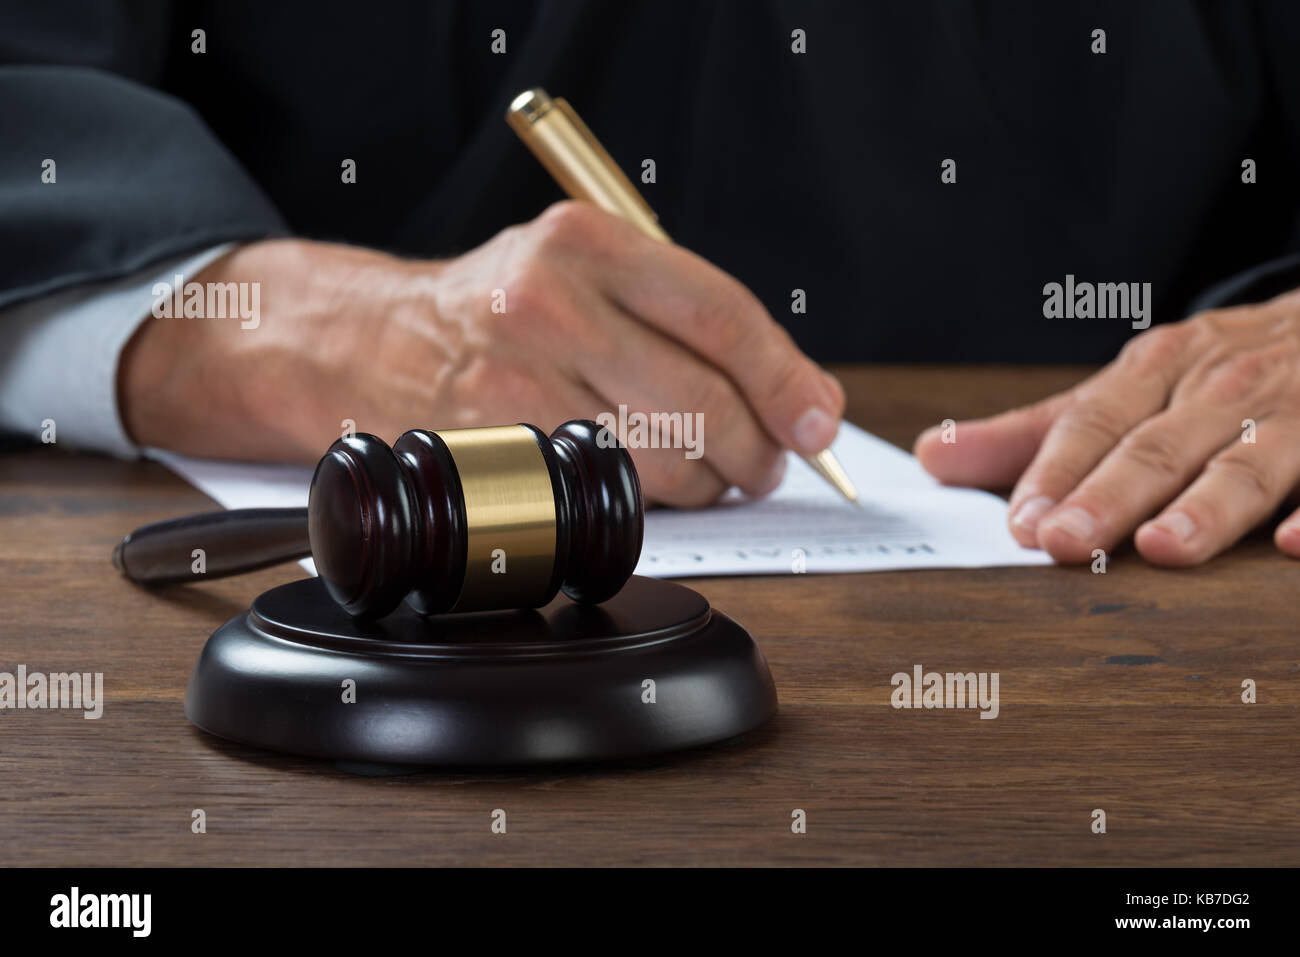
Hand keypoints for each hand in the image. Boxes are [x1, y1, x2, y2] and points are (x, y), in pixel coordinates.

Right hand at [119, 201, 843, 505]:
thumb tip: (798, 394)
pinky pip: (611, 494)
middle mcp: (549, 303)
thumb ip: (687, 313)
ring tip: (709, 471)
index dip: (785, 378)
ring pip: (662, 460)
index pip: (720, 314)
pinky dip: (654, 501)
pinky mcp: (498, 450)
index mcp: (585, 241)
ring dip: (708, 482)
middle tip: (767, 461)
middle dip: (756, 448)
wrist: (374, 342)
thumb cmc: (501, 306)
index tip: (819, 420)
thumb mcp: (586, 266)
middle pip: (700, 400)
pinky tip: (653, 484)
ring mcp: (518, 382)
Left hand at [914, 290, 1299, 565]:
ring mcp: (1294, 410)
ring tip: (1161, 548)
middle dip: (1108, 496)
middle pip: (1157, 447)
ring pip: (1247, 463)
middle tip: (1062, 543)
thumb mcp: (1124, 390)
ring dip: (1205, 507)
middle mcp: (1221, 387)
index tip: (1019, 524)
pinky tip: (1294, 546)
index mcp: (1158, 369)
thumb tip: (933, 457)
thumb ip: (1035, 434)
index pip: (1094, 423)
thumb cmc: (1215, 374)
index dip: (1055, 473)